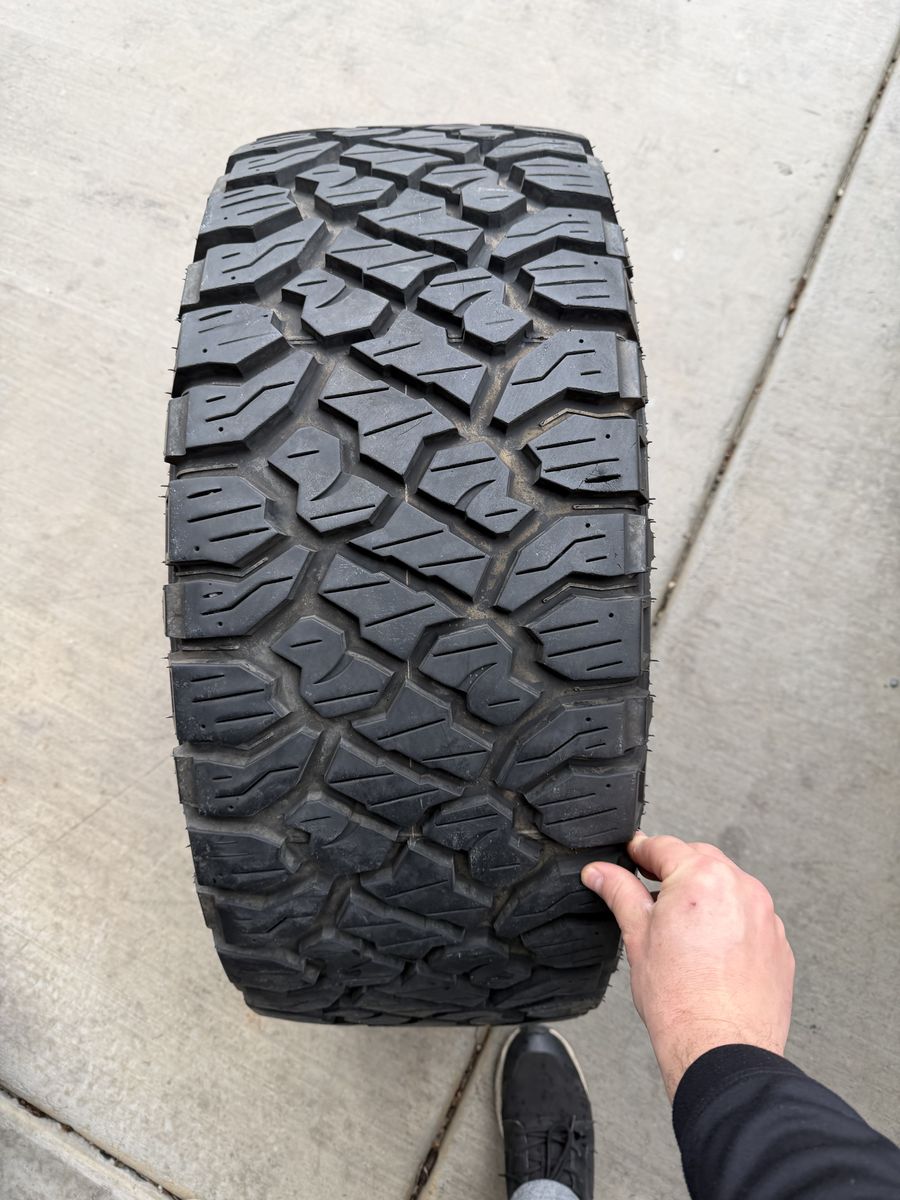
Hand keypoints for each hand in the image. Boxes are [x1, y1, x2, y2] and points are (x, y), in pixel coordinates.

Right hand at [582, 832, 794, 1099]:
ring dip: (705, 895)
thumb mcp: (637, 937)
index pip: (664, 846)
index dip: (641, 850)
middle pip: (700, 860)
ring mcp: (765, 916)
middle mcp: (740, 888)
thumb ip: (620, 893)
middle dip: (676, 870)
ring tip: (682, 930)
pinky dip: (730, 922)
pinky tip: (711, 951)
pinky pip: (750, 918)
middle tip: (651, 893)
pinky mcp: (779, 944)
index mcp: (701, 878)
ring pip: (728, 888)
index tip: (631, 855)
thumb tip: (601, 872)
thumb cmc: (680, 1001)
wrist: (722, 1049)